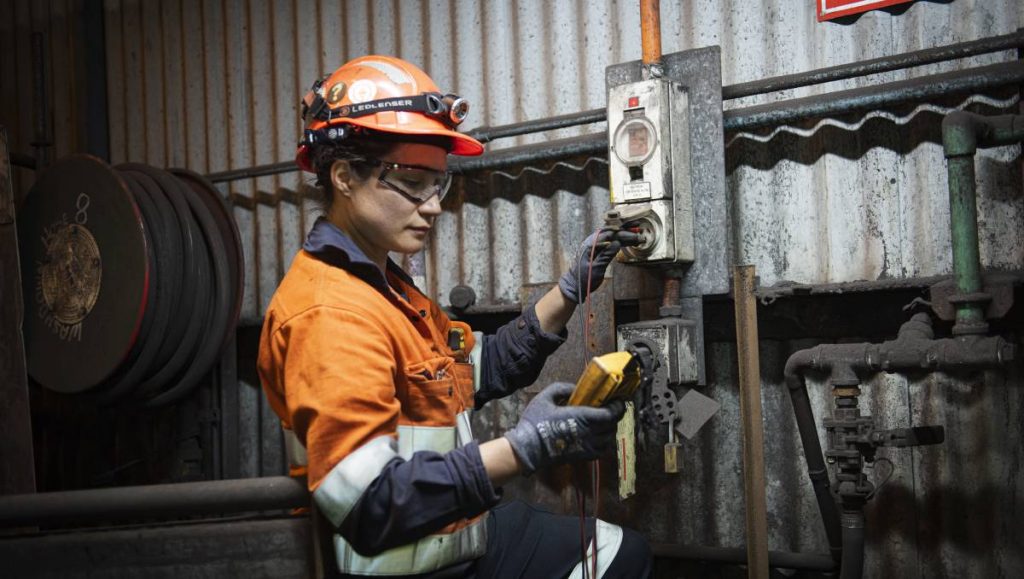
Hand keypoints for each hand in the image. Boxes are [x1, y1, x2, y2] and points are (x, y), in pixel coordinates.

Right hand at [504, 382, 625, 474]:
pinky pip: (602, 450)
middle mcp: (589, 433)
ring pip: (609, 438)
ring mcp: (587, 447)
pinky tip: (598, 435)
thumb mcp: (545, 397)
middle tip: (613, 406)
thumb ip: (562, 388)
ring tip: (605, 420)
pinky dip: (604, 442)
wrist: (527, 449)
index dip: (618, 406)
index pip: (610, 414)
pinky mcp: (583, 457)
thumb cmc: (535, 422)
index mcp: (582, 417)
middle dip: (616, 414)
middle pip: (612, 425)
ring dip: (610, 428)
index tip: (619, 399)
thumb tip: (575, 388)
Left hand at [558, 229, 636, 303]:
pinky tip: (627, 243)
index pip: (609, 234)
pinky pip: (609, 244)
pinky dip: (619, 243)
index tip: (634, 234)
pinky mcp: (596, 251)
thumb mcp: (596, 268)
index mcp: (590, 245)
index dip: (622, 233)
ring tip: (637, 239)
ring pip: (611, 238)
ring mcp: (594, 246)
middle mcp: (592, 243)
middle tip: (638, 237)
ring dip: (624, 238)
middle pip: (611, 234)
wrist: (574, 286)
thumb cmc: (583, 279)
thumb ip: (606, 255)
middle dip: (625, 234)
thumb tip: (617, 242)